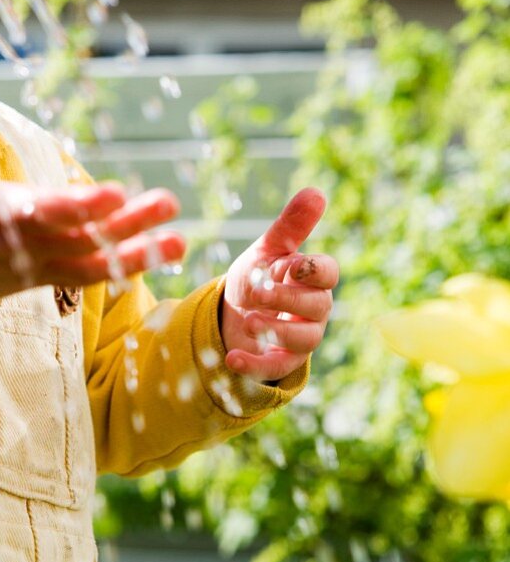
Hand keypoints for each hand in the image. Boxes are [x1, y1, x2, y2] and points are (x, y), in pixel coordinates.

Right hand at [0, 98, 185, 355]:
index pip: (45, 213)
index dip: (80, 206)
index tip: (116, 195)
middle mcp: (25, 245)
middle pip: (83, 236)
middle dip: (127, 225)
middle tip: (169, 204)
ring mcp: (38, 266)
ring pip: (95, 259)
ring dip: (139, 252)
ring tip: (182, 241)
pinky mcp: (46, 277)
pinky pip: (90, 274)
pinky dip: (125, 267)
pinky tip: (163, 252)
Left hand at [220, 188, 337, 381]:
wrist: (232, 312)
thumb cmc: (258, 276)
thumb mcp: (267, 250)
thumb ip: (290, 226)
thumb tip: (316, 192)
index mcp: (314, 279)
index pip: (329, 273)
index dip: (312, 270)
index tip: (289, 266)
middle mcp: (315, 310)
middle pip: (318, 306)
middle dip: (288, 299)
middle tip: (259, 291)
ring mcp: (302, 338)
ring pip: (304, 340)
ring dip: (276, 331)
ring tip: (249, 320)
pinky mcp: (282, 363)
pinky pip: (276, 369)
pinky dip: (254, 366)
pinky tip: (232, 359)